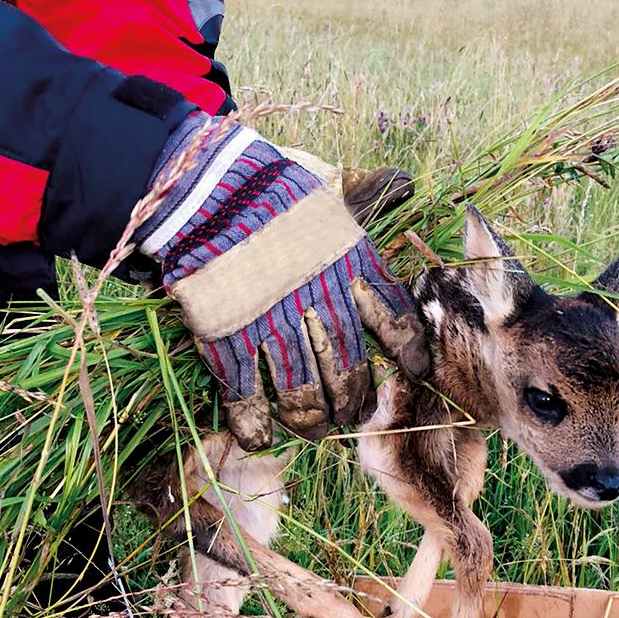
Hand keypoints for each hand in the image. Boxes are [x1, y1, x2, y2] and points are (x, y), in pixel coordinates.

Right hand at [135, 113, 428, 448]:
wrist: (203, 189)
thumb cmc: (268, 188)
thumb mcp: (327, 191)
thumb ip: (367, 195)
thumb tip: (403, 180)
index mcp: (350, 267)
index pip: (393, 320)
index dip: (407, 351)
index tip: (415, 370)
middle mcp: (319, 303)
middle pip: (347, 369)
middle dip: (352, 401)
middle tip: (352, 414)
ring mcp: (273, 325)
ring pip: (302, 392)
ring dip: (311, 420)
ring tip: (314, 430)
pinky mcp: (228, 338)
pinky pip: (247, 397)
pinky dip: (255, 424)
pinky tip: (261, 438)